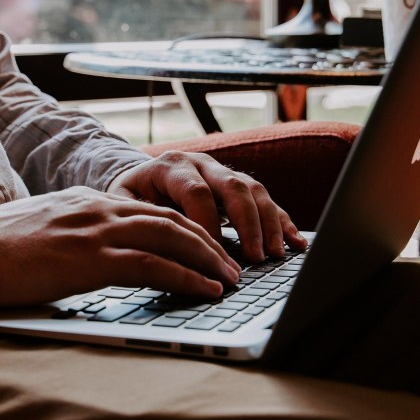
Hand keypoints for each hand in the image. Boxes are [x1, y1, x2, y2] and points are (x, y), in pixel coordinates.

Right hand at [0, 187, 241, 307]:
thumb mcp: (44, 232)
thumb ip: (76, 235)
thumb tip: (97, 255)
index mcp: (88, 201)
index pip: (150, 211)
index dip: (185, 229)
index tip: (207, 247)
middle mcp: (98, 208)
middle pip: (171, 219)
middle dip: (209, 242)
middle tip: (233, 265)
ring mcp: (95, 231)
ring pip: (171, 237)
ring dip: (208, 259)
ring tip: (230, 280)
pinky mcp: (90, 259)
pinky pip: (152, 265)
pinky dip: (186, 276)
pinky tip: (205, 290)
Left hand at [108, 151, 306, 262]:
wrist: (138, 180)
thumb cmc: (130, 198)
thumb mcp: (123, 205)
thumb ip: (141, 218)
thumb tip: (161, 244)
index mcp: (171, 166)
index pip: (196, 192)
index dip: (208, 223)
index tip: (212, 254)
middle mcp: (202, 164)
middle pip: (234, 186)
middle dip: (248, 223)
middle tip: (255, 256)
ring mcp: (223, 172)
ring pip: (255, 191)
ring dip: (269, 224)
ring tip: (275, 254)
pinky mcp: (238, 187)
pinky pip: (266, 200)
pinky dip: (282, 221)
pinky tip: (295, 242)